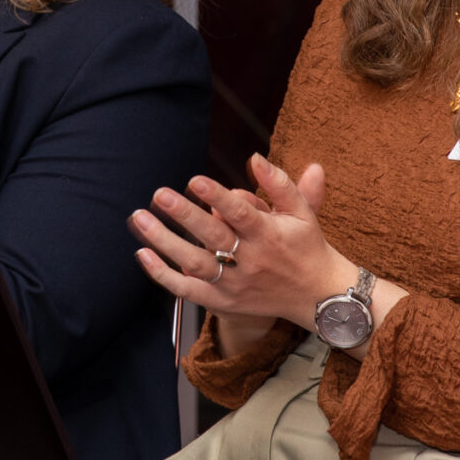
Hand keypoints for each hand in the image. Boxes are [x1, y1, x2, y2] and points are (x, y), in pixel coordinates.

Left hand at [131, 156, 355, 338]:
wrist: (318, 297)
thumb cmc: (307, 246)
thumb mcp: (302, 212)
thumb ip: (279, 183)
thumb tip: (254, 157)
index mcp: (269, 235)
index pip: (241, 214)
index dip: (217, 197)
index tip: (195, 180)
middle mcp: (251, 261)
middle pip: (213, 237)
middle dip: (185, 215)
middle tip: (159, 194)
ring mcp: (236, 285)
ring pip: (195, 263)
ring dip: (165, 242)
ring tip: (140, 218)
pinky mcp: (225, 302)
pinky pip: (189, 290)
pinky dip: (164, 275)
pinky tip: (143, 254)